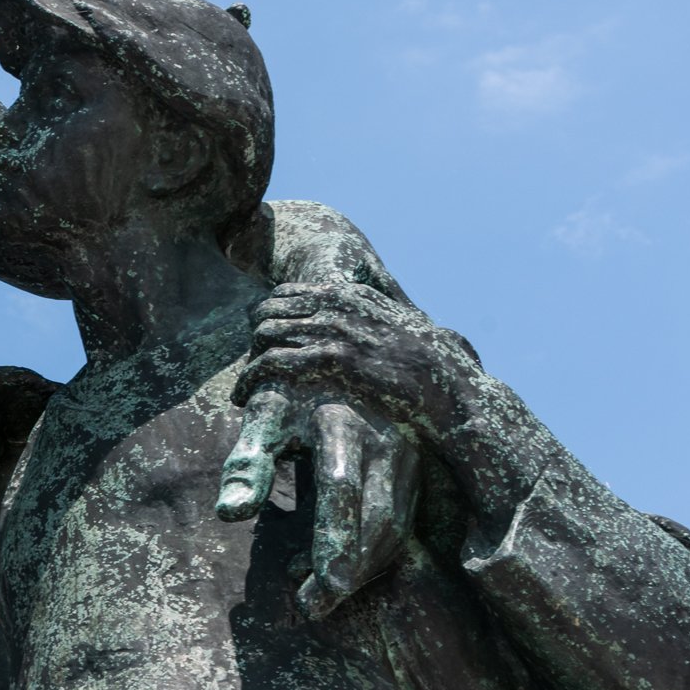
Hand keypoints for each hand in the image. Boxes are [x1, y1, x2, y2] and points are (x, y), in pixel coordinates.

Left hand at [218, 385, 418, 616]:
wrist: (340, 359)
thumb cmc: (291, 392)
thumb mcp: (264, 417)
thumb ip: (247, 463)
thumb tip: (229, 513)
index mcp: (342, 422)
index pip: (340, 486)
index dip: (333, 537)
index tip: (322, 586)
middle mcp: (386, 438)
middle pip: (377, 517)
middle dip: (349, 570)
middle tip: (312, 607)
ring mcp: (409, 455)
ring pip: (395, 526)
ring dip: (360, 568)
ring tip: (314, 593)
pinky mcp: (418, 469)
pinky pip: (403, 522)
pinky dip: (373, 555)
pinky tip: (335, 567)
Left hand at [233, 280, 480, 437]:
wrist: (446, 380)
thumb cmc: (423, 361)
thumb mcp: (391, 325)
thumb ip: (365, 318)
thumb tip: (352, 326)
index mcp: (349, 293)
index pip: (286, 293)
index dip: (266, 319)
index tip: (261, 344)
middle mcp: (338, 304)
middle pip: (267, 309)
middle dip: (252, 338)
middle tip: (249, 366)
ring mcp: (335, 328)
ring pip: (265, 333)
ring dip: (247, 362)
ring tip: (242, 388)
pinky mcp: (334, 357)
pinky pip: (273, 362)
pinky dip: (251, 379)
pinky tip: (244, 396)